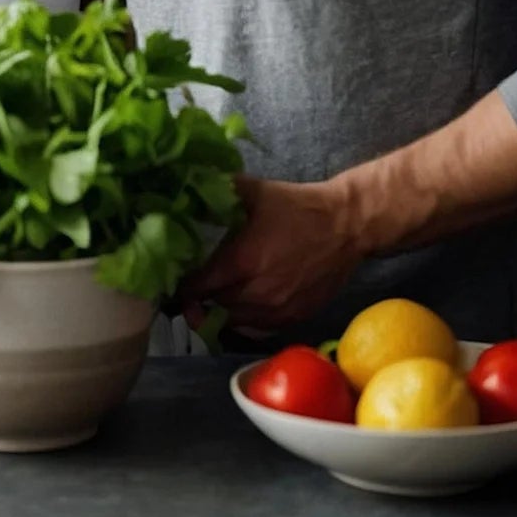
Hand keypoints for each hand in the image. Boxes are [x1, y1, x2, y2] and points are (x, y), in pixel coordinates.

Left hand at [180, 176, 364, 333]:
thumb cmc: (296, 207)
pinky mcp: (293, 319)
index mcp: (243, 261)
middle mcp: (258, 293)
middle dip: (196, 299)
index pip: (197, 287)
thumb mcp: (253, 191)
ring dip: (219, 311)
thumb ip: (217, 191)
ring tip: (210, 296)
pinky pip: (256, 329)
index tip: (170, 280)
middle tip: (187, 287)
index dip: (180, 286)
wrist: (345, 226)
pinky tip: (238, 304)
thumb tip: (185, 186)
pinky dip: (243, 320)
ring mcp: (277, 311)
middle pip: (212, 307)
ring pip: (232, 322)